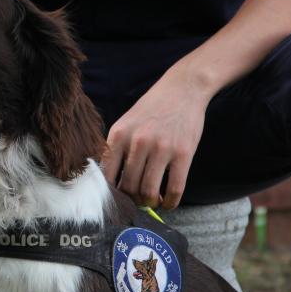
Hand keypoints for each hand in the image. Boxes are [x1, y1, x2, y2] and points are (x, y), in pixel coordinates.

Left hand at [101, 71, 209, 209]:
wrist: (183, 89)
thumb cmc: (152, 108)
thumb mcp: (126, 123)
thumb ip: (116, 148)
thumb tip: (109, 182)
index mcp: (119, 135)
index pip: (107, 174)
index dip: (111, 193)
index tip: (116, 199)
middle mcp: (137, 142)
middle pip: (128, 186)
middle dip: (132, 199)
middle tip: (137, 200)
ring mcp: (161, 148)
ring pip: (148, 191)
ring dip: (149, 202)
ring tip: (152, 201)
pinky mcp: (183, 153)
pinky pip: (174, 189)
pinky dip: (170, 202)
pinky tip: (168, 203)